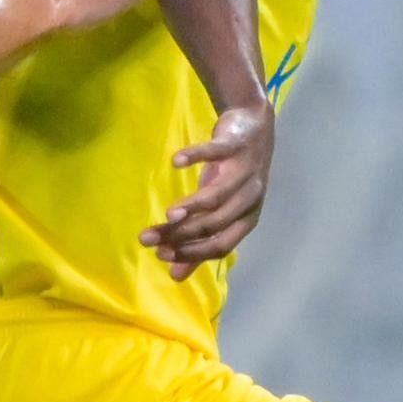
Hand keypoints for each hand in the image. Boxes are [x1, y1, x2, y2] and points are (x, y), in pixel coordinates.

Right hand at [144, 100, 273, 273]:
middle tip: (147, 239)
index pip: (221, 245)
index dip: (193, 253)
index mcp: (248, 219)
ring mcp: (244, 171)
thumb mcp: (219, 210)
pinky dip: (196, 156)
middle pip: (215, 223)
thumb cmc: (234, 175)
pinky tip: (176, 162)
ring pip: (217, 196)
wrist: (255, 126)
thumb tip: (174, 275)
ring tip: (168, 215)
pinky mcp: (235, 145)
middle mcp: (250, 198)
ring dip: (191, 206)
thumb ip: (200, 243)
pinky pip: (216, 153)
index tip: (161, 255)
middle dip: (181, 234)